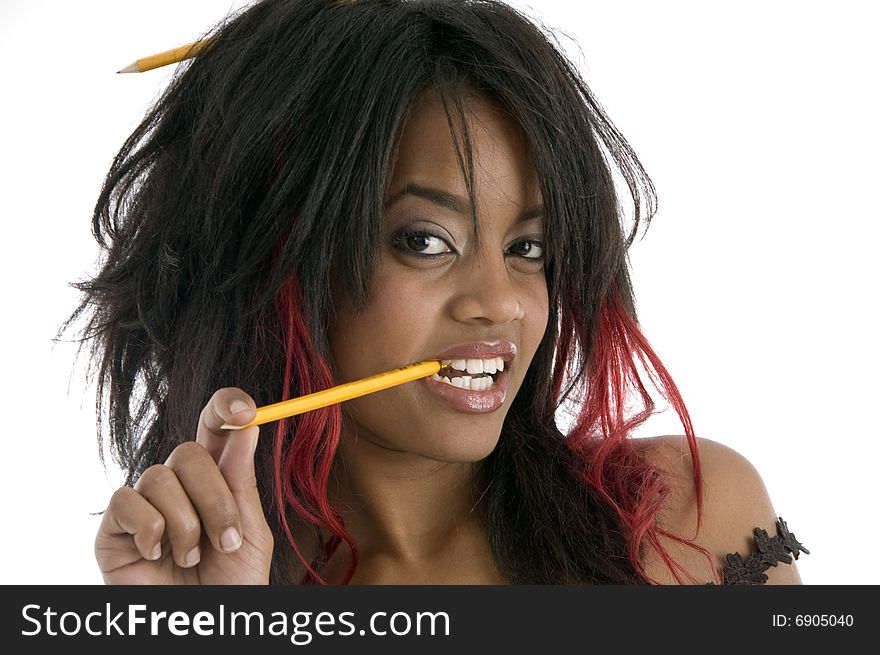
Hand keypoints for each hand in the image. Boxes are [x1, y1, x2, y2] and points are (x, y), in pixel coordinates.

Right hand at [94, 388, 273, 583]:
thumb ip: (242, 481)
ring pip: (159, 477)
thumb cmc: (230, 587)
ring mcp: (144, 506)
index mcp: (216, 480)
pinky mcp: (113, 529)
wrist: (204, 631)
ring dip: (186, 524)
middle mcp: (178, 486)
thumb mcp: (249, 532)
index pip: (214, 427)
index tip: (247, 410)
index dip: (225, 407)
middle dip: (214, 498)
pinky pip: (126, 501)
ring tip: (192, 559)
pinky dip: (150, 531)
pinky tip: (158, 557)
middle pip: (189, 452)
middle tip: (226, 541)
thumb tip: (246, 426)